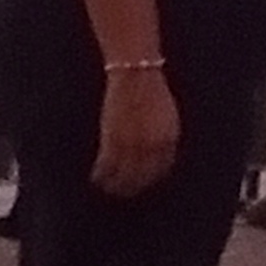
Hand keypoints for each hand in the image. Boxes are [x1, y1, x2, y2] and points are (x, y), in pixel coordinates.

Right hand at [93, 64, 181, 198]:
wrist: (136, 72)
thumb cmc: (151, 90)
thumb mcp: (166, 116)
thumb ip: (163, 137)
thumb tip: (156, 155)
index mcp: (169, 138)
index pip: (162, 169)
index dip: (151, 179)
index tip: (142, 184)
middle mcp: (153, 145)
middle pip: (142, 177)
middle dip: (132, 187)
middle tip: (123, 193)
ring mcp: (133, 144)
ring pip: (122, 175)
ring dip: (114, 185)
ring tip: (108, 188)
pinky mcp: (113, 139)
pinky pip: (106, 165)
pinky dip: (101, 174)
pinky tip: (96, 178)